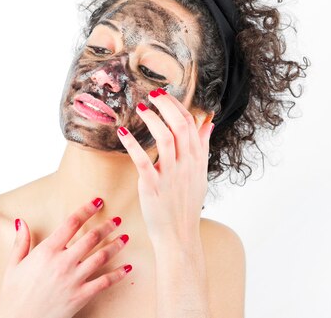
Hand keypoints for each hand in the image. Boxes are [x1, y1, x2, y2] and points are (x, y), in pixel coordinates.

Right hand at [0, 198, 131, 317]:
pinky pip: (104, 282)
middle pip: (91, 238)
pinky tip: (127, 268)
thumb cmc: (14, 295)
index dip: (87, 210)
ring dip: (115, 246)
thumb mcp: (13, 265)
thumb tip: (21, 222)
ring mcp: (74, 279)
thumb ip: (21, 242)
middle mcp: (63, 262)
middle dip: (106, 226)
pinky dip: (118, 274)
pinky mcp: (81, 296)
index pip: (72, 223)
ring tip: (125, 238)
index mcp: (47, 251)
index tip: (97, 202)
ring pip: (101, 257)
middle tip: (116, 220)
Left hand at [116, 87, 213, 244]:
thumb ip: (202, 147)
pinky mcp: (154, 187)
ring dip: (153, 120)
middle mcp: (187, 165)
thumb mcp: (200, 174)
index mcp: (197, 160)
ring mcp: (171, 176)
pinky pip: (143, 162)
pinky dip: (133, 145)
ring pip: (166, 139)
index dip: (178, 106)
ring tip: (141, 108)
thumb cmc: (186, 204)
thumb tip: (207, 123)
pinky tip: (123, 133)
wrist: (180, 235)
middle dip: (167, 105)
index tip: (165, 94)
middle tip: (153, 94)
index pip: (191, 124)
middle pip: (181, 126)